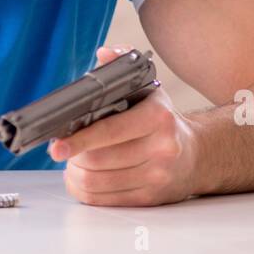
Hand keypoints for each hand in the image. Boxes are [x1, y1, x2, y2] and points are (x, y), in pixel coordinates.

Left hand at [50, 45, 200, 206]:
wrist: (196, 155)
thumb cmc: (162, 120)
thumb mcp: (147, 89)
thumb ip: (122, 66)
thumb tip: (105, 53)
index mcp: (157, 118)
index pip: (110, 132)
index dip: (79, 140)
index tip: (57, 146)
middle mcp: (161, 149)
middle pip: (98, 160)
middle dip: (73, 155)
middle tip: (63, 148)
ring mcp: (157, 177)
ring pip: (97, 183)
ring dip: (75, 174)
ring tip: (73, 162)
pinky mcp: (149, 199)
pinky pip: (103, 200)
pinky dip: (84, 190)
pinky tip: (82, 177)